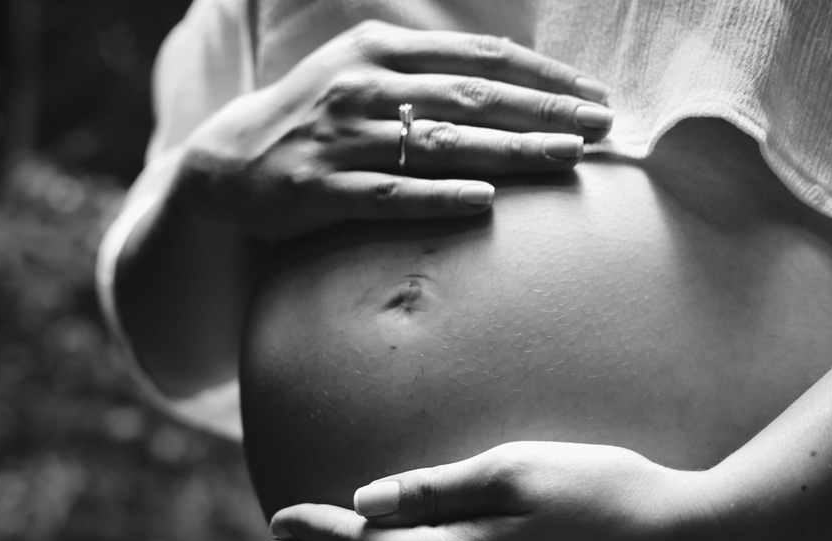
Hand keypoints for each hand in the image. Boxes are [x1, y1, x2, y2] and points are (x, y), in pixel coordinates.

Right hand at [178, 21, 613, 242]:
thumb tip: (508, 81)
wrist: (228, 162)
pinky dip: (438, 196)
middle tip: (603, 128)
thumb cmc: (311, 116)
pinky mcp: (320, 190)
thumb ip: (423, 69)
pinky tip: (484, 200)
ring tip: (568, 159)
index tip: (594, 95)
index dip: (542, 76)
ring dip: (511, 151)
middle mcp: (362, 86)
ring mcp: (341, 139)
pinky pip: (390, 194)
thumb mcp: (360, 70)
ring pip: (440, 143)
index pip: (477, 57)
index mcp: (378, 48)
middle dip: (543, 111)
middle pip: (471, 97)